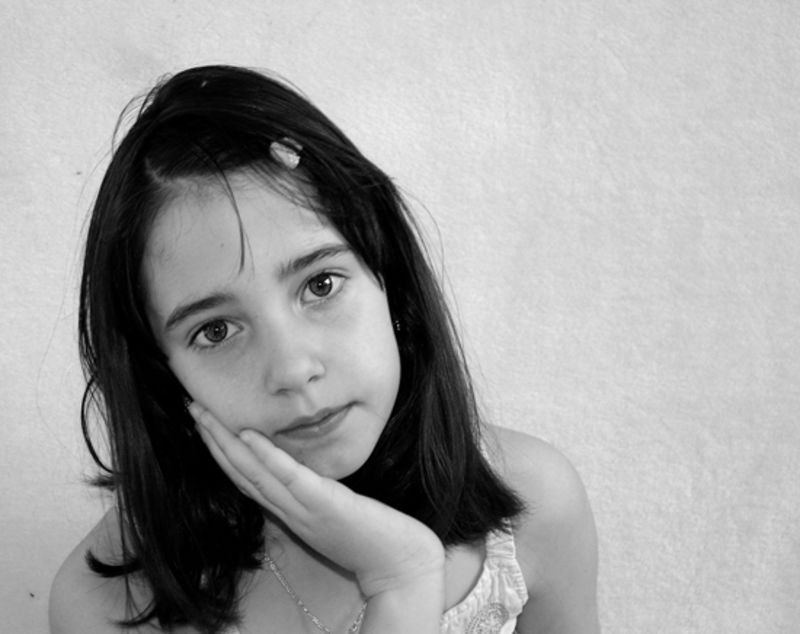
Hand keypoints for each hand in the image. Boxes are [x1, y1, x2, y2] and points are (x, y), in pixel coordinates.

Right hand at [188, 402, 444, 598]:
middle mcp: (288, 511)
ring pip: (254, 474)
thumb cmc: (369, 535)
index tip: (205, 422)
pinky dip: (267, 457)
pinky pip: (290, 479)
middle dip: (213, 440)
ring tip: (205, 416)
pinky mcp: (324, 506)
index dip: (221, 450)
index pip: (245, 478)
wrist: (397, 564)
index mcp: (289, 510)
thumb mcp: (331, 507)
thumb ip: (311, 491)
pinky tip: (249, 437)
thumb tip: (298, 466)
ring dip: (226, 444)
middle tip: (192, 408)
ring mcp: (303, 510)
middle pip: (240, 472)